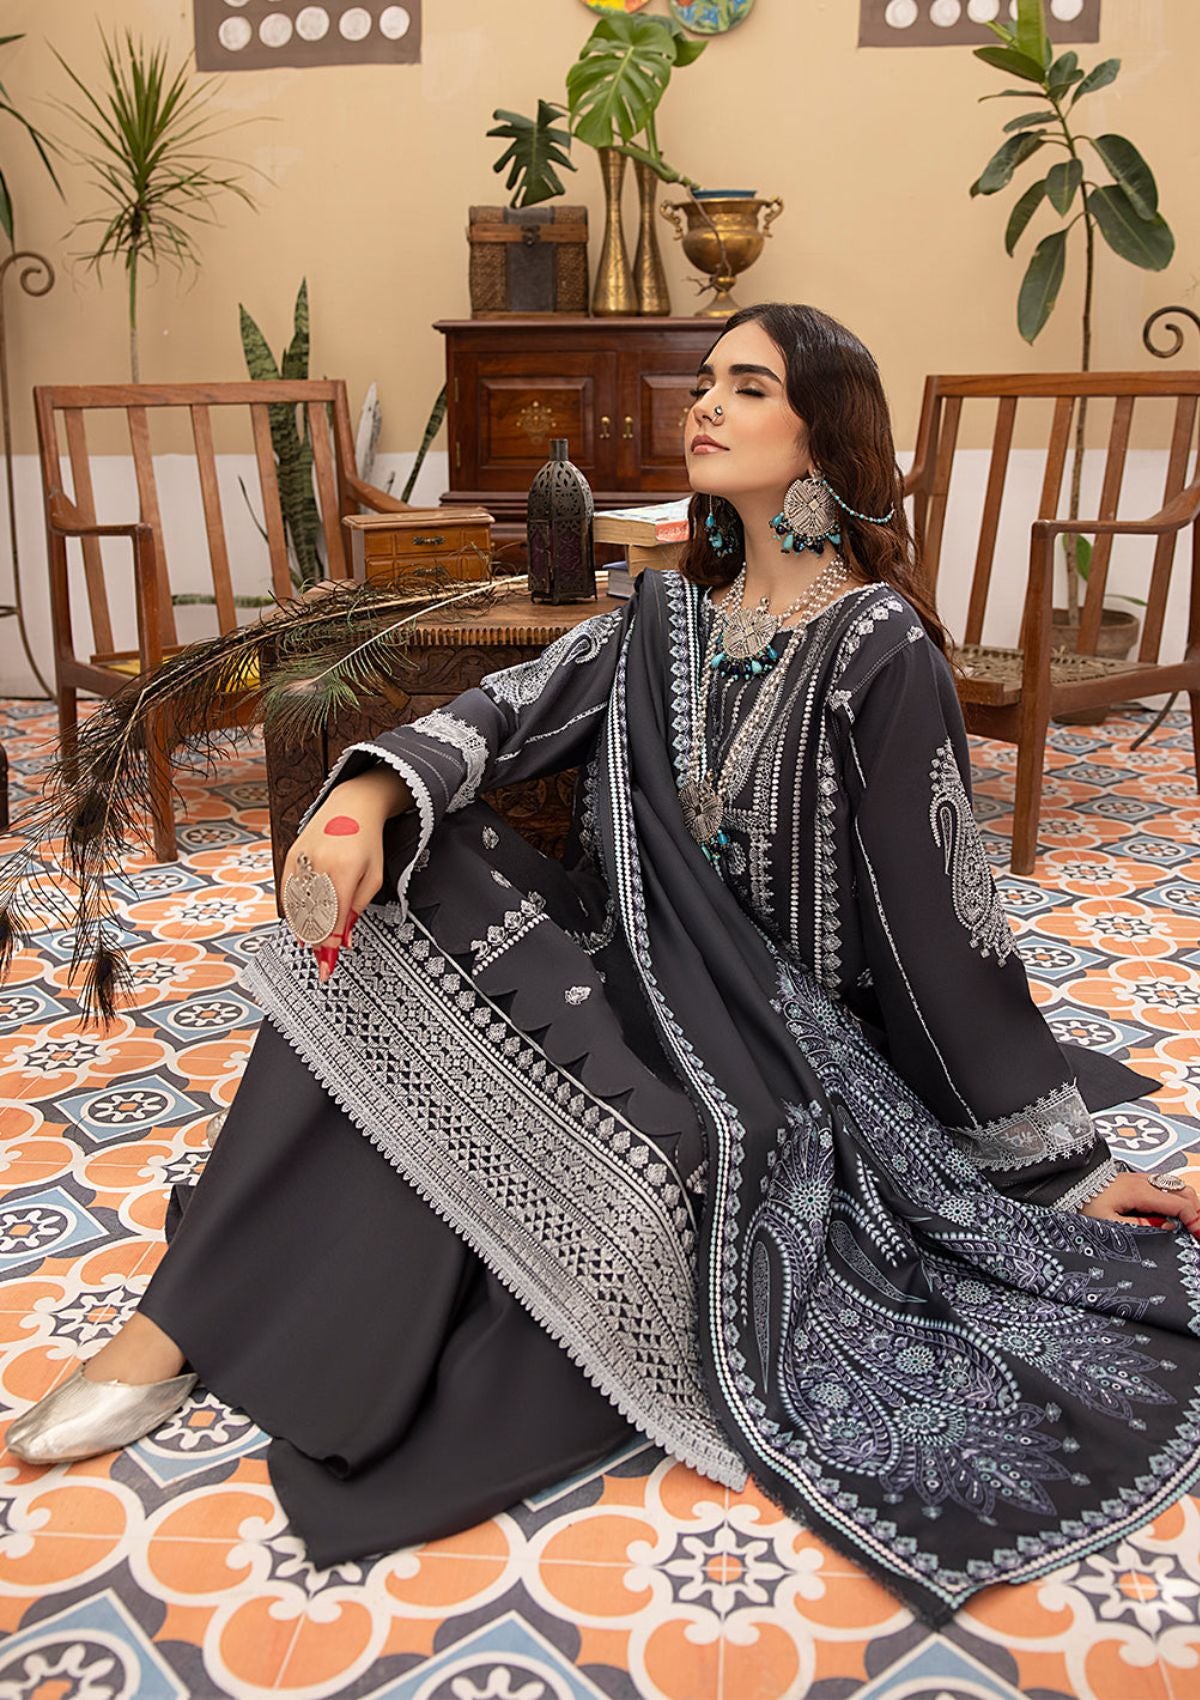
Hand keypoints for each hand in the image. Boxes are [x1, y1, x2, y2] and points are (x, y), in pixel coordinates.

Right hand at [281, 769, 409, 980]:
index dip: (331, 943)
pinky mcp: (291, 854)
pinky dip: (291, 910)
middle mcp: (321, 864)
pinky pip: (286, 890)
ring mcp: (303, 858)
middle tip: (321, 959)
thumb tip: (344, 939)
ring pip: (296, 905)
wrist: (352, 806)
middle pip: (312, 915)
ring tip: (311, 945)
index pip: (334, 917)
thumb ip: (358, 908)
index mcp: (346, 870)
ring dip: (303, 929)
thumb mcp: (374, 877)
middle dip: (317, 941)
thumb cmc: (367, 843)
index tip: (330, 961)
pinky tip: (299, 923)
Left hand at [1080, 1171, 1199, 1237]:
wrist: (1068, 1183)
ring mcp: (1141, 1179)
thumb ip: (1140, 1227)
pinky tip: (1172, 1216)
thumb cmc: (1082, 1202)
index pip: (1180, 1203)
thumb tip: (1167, 1227)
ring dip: (1187, 1205)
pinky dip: (1176, 1200)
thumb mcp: (1108, 1223)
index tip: (1198, 1236)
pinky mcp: (1137, 1181)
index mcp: (1140, 1191)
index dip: (1195, 1220)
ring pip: (1176, 1187)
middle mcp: (1144, 1181)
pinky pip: (1165, 1187)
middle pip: (1184, 1192)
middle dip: (1196, 1211)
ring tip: (1189, 1226)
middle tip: (1197, 1232)